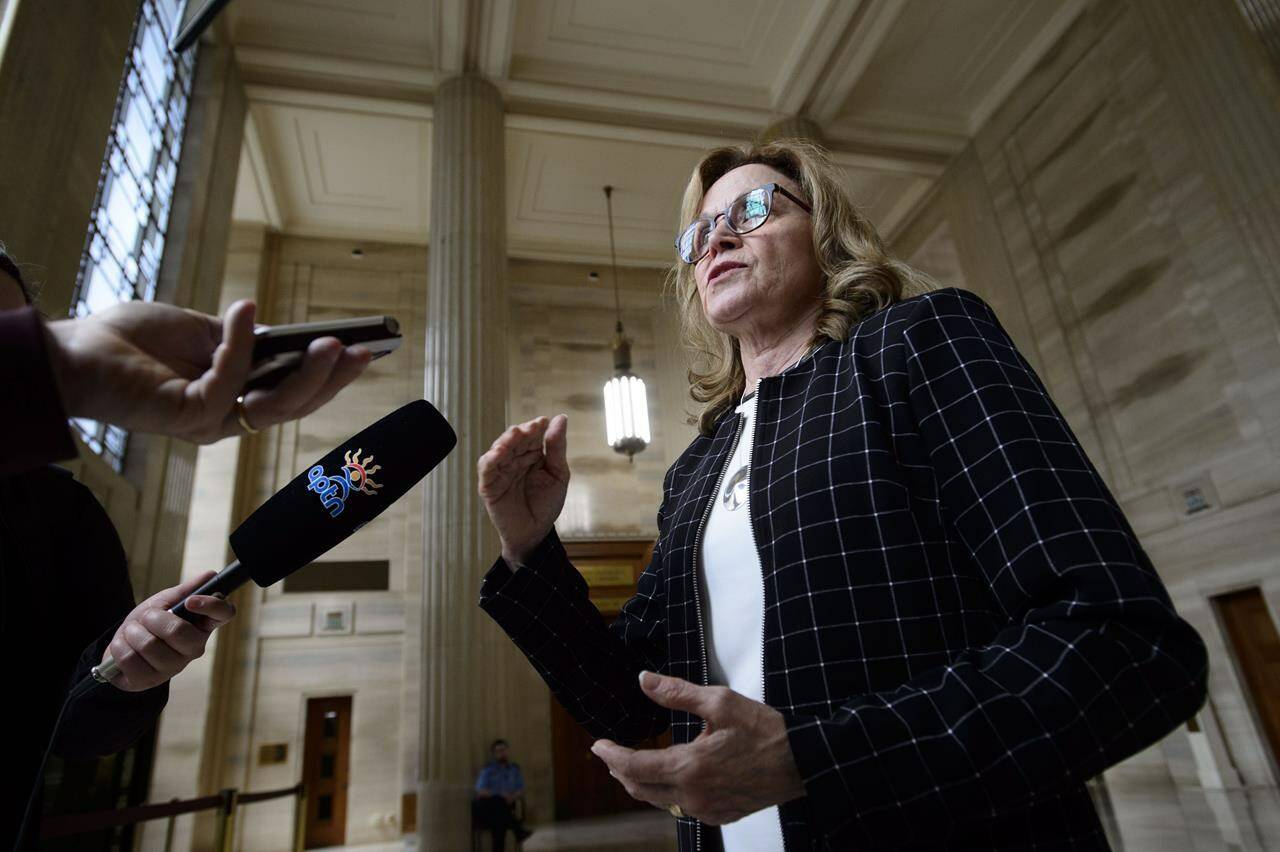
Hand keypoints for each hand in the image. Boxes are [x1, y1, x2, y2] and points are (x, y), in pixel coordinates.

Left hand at [46, 299, 370, 443]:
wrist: (75, 351)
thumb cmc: (133, 341)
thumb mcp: (203, 330)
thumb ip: (243, 338)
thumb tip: (284, 334)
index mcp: (235, 398)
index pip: (293, 393)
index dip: (329, 376)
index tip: (362, 350)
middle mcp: (228, 418)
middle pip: (296, 405)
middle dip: (334, 380)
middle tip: (366, 352)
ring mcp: (211, 421)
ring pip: (277, 407)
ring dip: (309, 376)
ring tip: (333, 344)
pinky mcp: (191, 415)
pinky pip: (231, 382)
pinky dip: (241, 345)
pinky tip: (245, 311)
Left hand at [103, 571, 236, 691]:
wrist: (124, 644)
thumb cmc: (149, 623)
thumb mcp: (165, 602)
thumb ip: (186, 590)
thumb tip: (210, 575)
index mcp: (202, 626)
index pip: (224, 614)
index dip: (211, 605)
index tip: (189, 601)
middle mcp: (194, 648)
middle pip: (178, 632)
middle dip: (152, 618)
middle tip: (146, 618)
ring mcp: (173, 667)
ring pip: (149, 645)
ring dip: (132, 632)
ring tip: (132, 633)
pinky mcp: (149, 681)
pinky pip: (130, 659)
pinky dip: (120, 647)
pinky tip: (124, 647)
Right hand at [477, 415, 569, 565]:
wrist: (535, 533)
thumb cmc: (546, 504)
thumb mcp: (558, 474)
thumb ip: (557, 448)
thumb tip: (561, 418)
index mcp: (531, 454)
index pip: (531, 435)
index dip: (535, 427)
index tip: (543, 422)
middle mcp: (514, 459)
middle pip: (514, 439)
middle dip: (521, 432)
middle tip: (531, 428)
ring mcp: (500, 471)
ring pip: (498, 450)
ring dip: (505, 441)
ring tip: (514, 435)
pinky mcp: (488, 485)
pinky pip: (486, 469)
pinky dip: (490, 460)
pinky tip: (497, 453)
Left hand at [591, 671, 804, 824]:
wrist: (802, 762)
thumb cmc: (765, 731)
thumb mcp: (720, 702)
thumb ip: (677, 693)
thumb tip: (644, 680)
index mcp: (689, 766)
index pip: (635, 766)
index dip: (612, 755)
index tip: (598, 745)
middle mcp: (693, 795)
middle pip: (641, 789)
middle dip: (621, 771)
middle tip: (611, 755)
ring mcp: (706, 809)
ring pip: (660, 801)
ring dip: (642, 784)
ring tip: (634, 766)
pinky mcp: (720, 815)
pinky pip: (683, 808)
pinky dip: (667, 794)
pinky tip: (670, 780)